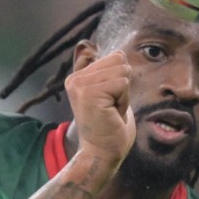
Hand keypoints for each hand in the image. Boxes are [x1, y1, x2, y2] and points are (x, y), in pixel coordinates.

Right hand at [64, 50, 134, 167]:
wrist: (102, 154)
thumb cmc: (108, 127)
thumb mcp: (104, 93)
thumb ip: (96, 70)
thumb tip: (86, 44)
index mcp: (77, 77)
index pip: (115, 57)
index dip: (120, 80)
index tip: (109, 101)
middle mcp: (75, 79)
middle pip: (119, 61)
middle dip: (123, 86)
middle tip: (111, 108)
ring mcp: (80, 85)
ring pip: (122, 73)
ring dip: (124, 95)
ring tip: (111, 111)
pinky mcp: (89, 93)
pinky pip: (122, 84)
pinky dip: (124, 101)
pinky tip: (111, 114)